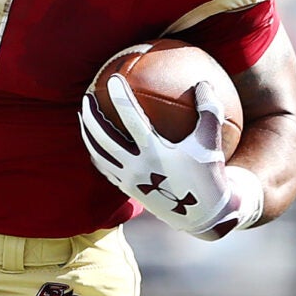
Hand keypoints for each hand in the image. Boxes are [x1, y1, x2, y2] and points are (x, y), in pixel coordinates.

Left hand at [79, 73, 259, 239]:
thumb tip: (203, 82)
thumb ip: (209, 110)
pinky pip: (105, 169)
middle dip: (92, 116)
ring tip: (83, 116)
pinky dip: (96, 153)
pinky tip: (95, 142)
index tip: (113, 79)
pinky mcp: (127, 190)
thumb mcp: (211, 142)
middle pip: (104, 138)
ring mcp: (129, 181)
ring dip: (88, 134)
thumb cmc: (208, 175)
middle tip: (87, 96)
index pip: (131, 119)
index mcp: (155, 153)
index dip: (120, 97)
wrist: (202, 215)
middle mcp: (137, 167)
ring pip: (99, 154)